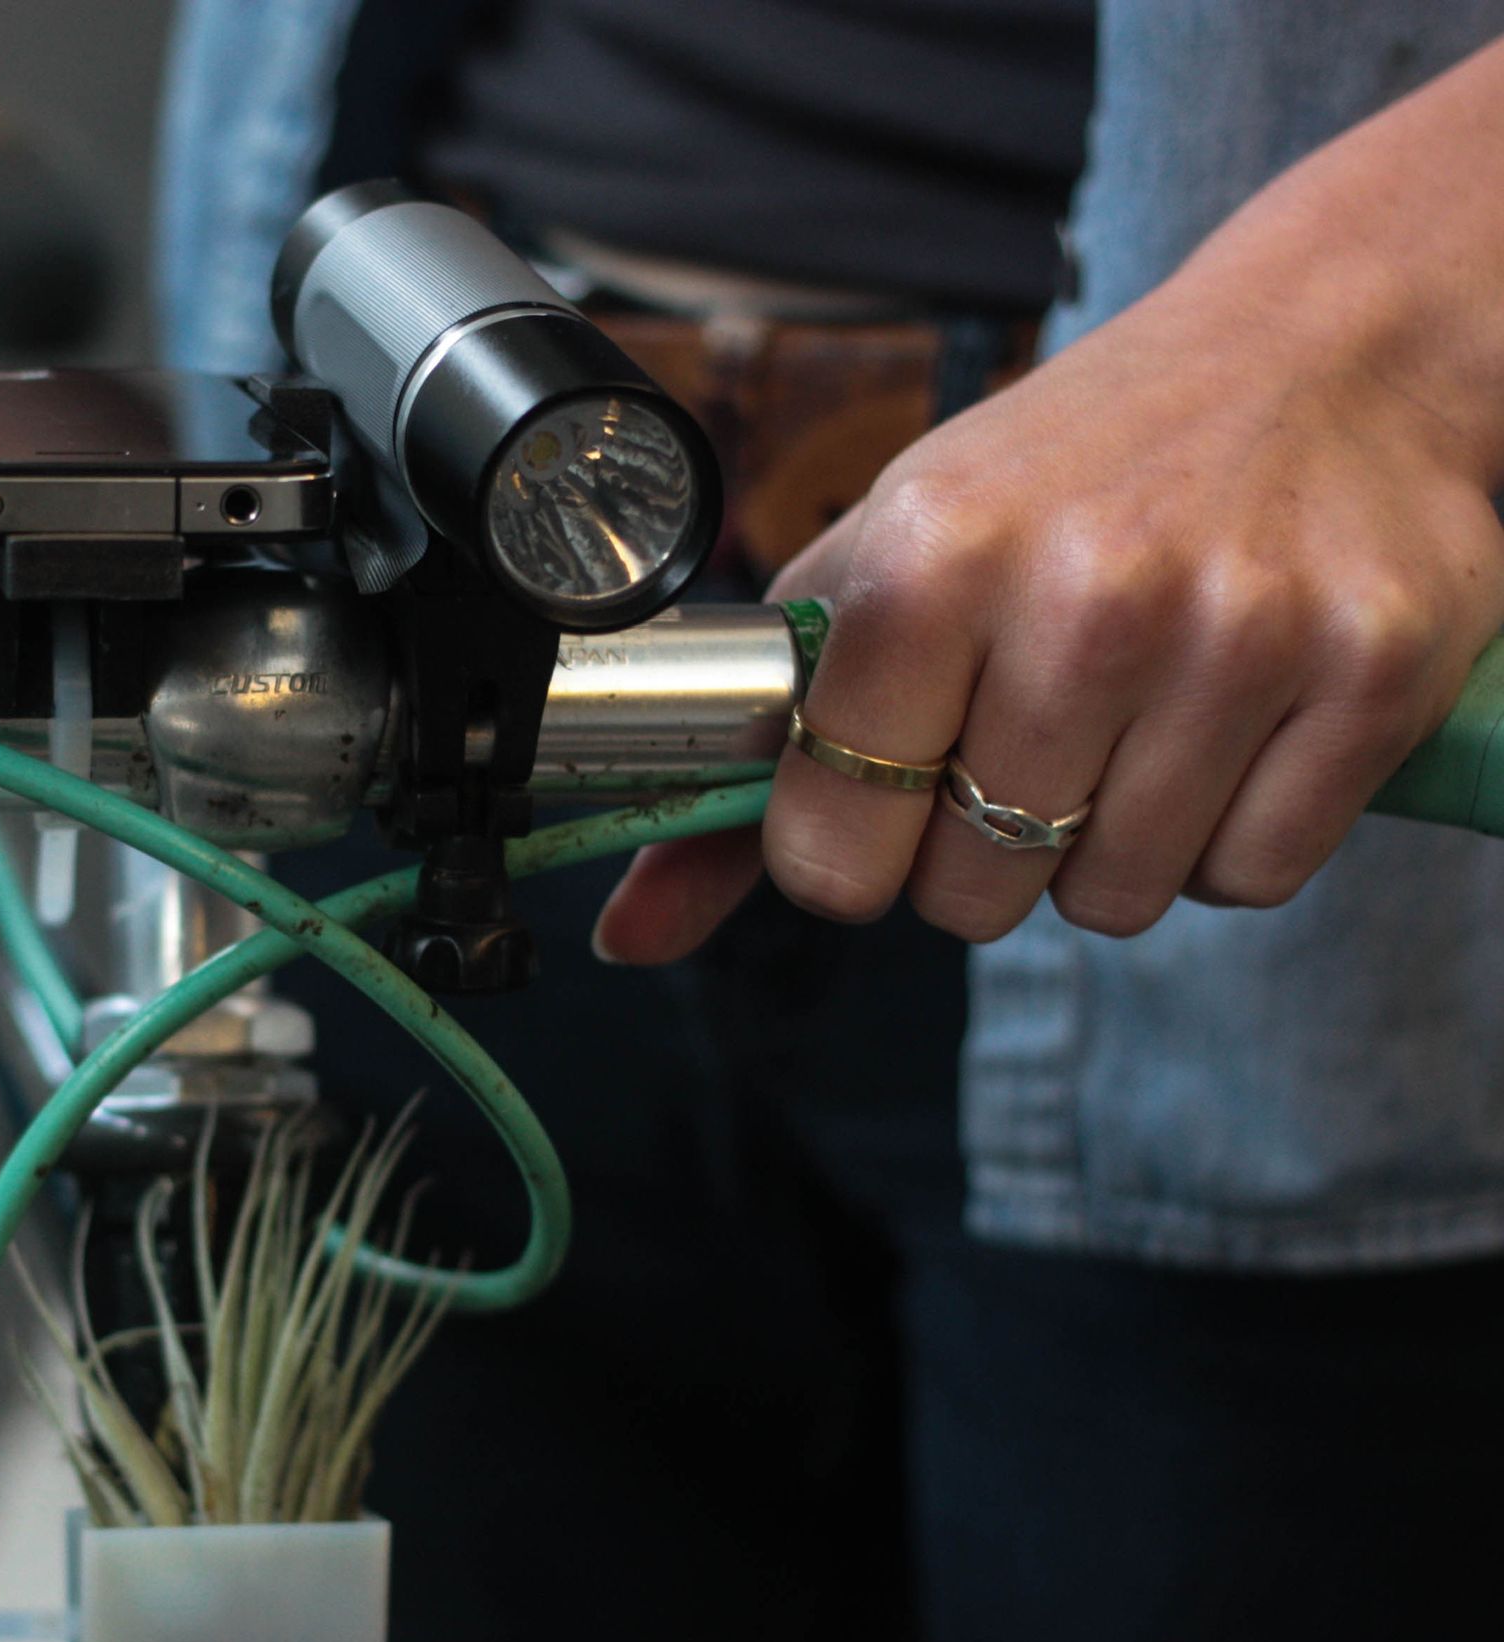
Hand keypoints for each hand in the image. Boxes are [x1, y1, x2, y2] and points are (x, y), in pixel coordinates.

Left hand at [594, 37, 1503, 967]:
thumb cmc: (1069, 474)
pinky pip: (1250, 879)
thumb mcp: (884, 572)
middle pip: (972, 895)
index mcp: (928, 558)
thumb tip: (633, 933)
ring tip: (1131, 718)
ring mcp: (1240, 634)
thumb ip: (757, 764)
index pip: (832, 849)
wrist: (1327, 343)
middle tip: (1026, 734)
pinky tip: (1226, 727)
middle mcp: (1084, 593)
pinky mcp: (1374, 673)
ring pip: (1113, 902)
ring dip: (1106, 848)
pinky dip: (1228, 839)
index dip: (850, 849)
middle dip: (980, 849)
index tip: (885, 792)